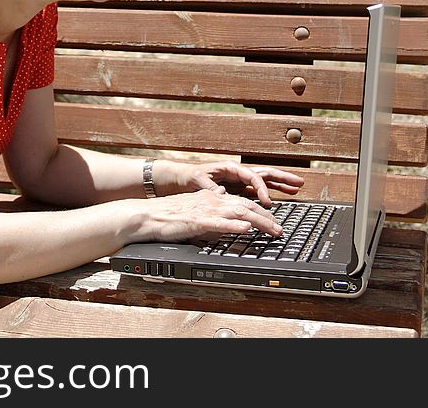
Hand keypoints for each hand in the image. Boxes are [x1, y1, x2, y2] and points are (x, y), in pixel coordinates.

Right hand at [134, 187, 284, 242]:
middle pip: (246, 206)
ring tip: (274, 230)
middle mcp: (212, 200)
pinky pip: (219, 222)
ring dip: (259, 221)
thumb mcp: (194, 211)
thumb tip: (224, 210)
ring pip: (238, 212)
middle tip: (281, 229)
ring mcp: (205, 209)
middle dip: (267, 217)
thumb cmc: (167, 216)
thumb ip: (211, 210)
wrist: (146, 216)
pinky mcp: (197, 220)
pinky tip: (246, 228)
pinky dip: (235, 224)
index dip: (261, 211)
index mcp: (212, 197)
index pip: (242, 202)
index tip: (274, 221)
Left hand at [157, 160, 303, 206]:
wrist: (177, 179)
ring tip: (296, 188)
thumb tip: (221, 193)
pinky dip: (267, 194)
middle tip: (299, 182)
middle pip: (264, 174)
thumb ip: (209, 186)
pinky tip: (277, 199)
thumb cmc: (186, 177)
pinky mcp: (236, 190)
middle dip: (282, 178)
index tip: (267, 201)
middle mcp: (236, 173)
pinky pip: (255, 192)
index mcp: (230, 168)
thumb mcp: (196, 180)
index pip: (252, 176)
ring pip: (263, 182)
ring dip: (279, 185)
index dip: (262, 188)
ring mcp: (238, 181)